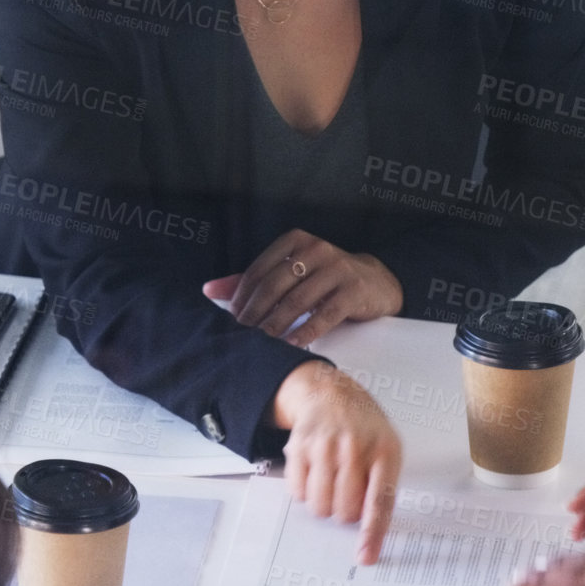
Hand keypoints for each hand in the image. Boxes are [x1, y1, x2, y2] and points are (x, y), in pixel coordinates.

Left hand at [204, 230, 402, 348]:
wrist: (375, 282)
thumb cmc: (324, 279)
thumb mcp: (292, 271)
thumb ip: (255, 280)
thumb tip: (209, 290)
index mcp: (296, 241)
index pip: (261, 269)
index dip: (243, 296)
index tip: (233, 318)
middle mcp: (316, 249)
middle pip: (277, 284)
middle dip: (256, 312)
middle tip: (243, 334)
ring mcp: (337, 269)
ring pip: (298, 300)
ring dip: (277, 324)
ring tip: (263, 343)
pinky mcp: (353, 291)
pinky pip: (325, 315)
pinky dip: (305, 332)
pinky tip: (292, 344)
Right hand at [272, 361, 401, 564]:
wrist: (331, 393)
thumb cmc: (364, 429)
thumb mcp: (386, 449)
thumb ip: (382, 487)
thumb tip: (369, 534)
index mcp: (385, 450)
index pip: (380, 500)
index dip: (371, 533)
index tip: (365, 557)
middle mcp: (355, 446)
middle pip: (345, 509)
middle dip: (345, 513)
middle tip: (346, 496)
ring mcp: (326, 445)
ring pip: (319, 505)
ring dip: (324, 505)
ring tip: (330, 483)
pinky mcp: (300, 446)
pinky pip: (297, 492)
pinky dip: (305, 491)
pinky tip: (314, 472)